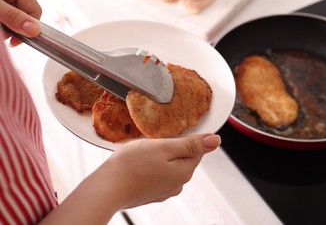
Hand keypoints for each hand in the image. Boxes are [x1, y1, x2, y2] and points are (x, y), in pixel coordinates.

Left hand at [0, 0, 41, 45]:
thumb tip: (35, 30)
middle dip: (14, 26)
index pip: (34, 11)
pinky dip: (0, 15)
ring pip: (13, 10)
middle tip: (0, 35)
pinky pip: (4, 6)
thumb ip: (12, 16)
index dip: (28, 28)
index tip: (13, 42)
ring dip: (5, 22)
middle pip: (24, 11)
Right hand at [104, 133, 220, 208]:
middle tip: (152, 142)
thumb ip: (191, 144)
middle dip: (171, 146)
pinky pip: (157, 173)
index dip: (185, 137)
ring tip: (142, 153)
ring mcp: (164, 190)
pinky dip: (151, 166)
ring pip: (169, 165)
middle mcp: (178, 184)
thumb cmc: (132, 165)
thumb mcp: (164, 147)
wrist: (106, 188)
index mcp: (184, 172)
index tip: (169, 134)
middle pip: (183, 157)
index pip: (197, 149)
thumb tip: (216, 140)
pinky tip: (138, 164)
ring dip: (160, 156)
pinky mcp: (151, 193)